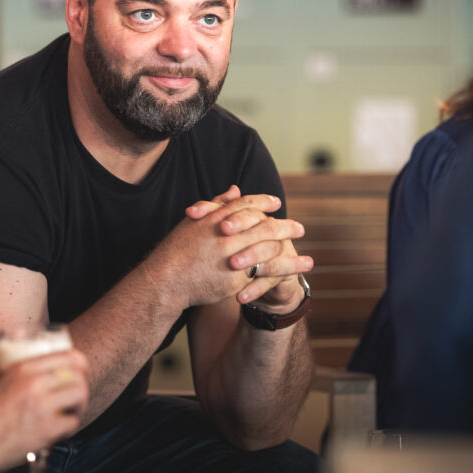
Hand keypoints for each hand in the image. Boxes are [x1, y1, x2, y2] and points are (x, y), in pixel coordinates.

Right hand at [0, 349, 88, 472]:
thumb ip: (5, 368)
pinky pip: (73, 421)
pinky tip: (61, 428)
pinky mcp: (47, 428)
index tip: (82, 368)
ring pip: (79, 395)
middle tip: (77, 394)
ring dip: (79, 404)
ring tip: (72, 410)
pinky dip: (70, 425)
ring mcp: (43, 405)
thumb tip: (12, 359)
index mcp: (23, 368)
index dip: (80, 362)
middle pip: (77, 375)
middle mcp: (35, 383)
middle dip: (81, 384)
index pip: (67, 356)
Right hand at [144, 189, 307, 308]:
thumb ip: (217, 205)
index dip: (264, 202)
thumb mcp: (195, 222)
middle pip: (265, 227)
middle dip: (286, 228)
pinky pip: (260, 277)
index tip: (278, 202)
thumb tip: (236, 190)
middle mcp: (227, 237)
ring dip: (291, 256)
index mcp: (217, 219)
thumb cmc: (178, 249)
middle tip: (300, 229)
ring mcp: (231, 259)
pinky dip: (279, 275)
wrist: (165, 280)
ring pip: (269, 253)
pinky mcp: (234, 282)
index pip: (247, 204)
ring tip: (308, 261)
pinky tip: (292, 276)